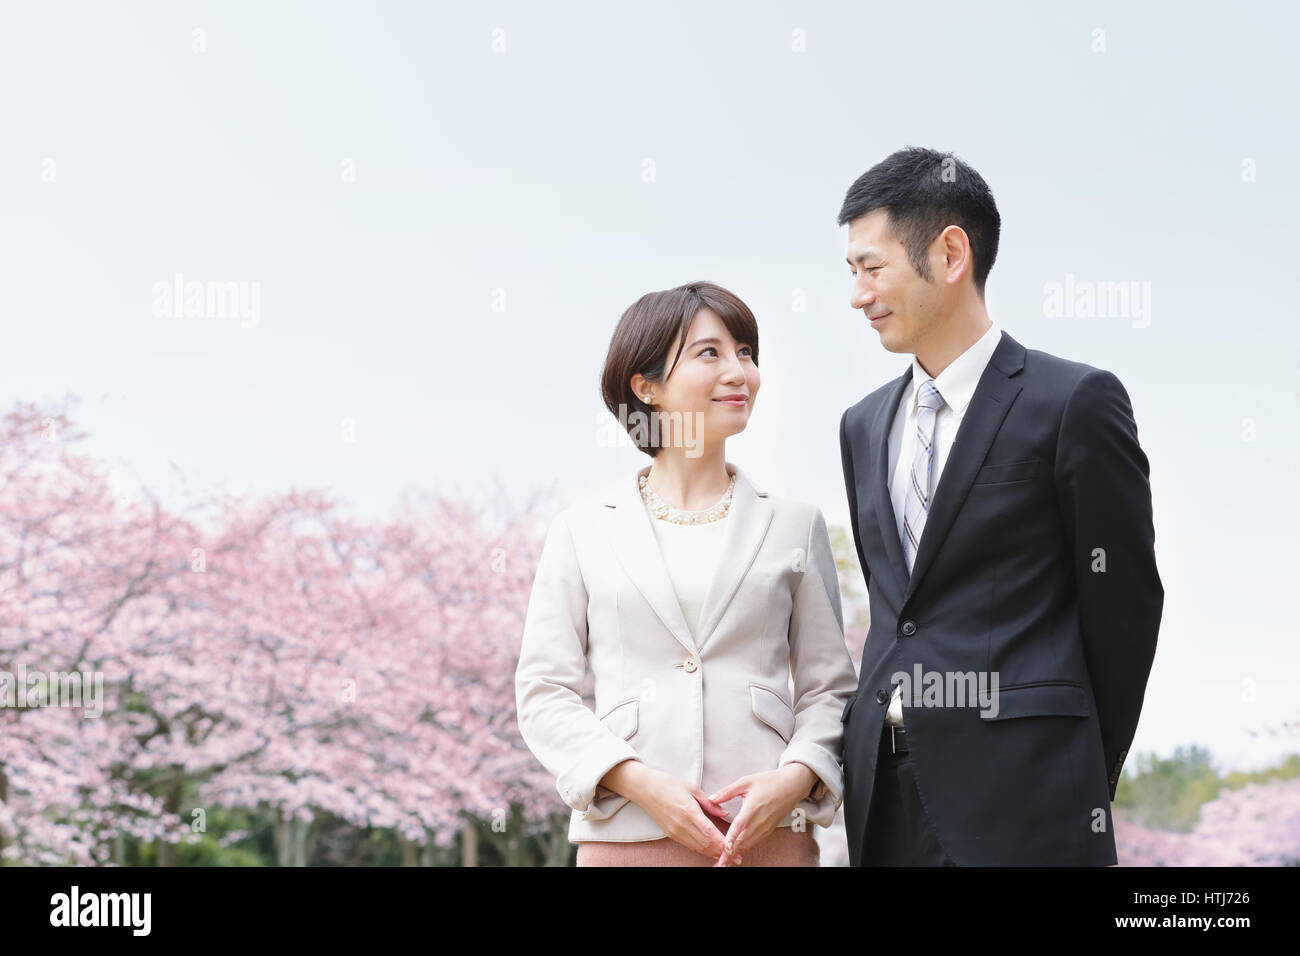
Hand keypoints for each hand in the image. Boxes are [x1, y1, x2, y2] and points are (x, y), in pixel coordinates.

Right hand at [617, 763, 733, 858]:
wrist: (645, 789)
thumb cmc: (669, 784)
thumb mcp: (692, 788)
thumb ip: (710, 803)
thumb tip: (725, 813)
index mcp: (689, 811)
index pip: (710, 833)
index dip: (724, 843)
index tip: (736, 848)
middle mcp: (682, 825)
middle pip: (706, 845)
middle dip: (722, 852)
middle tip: (737, 856)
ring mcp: (675, 832)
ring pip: (698, 848)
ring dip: (713, 854)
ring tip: (728, 856)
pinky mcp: (671, 834)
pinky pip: (690, 846)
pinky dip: (703, 850)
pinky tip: (712, 850)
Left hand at [707, 764, 815, 865]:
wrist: (791, 786)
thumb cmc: (768, 781)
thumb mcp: (745, 781)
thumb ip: (727, 791)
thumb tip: (710, 799)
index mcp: (752, 807)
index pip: (740, 826)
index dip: (732, 838)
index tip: (724, 849)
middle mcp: (759, 821)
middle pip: (743, 841)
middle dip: (730, 853)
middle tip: (719, 864)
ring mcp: (765, 827)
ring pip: (748, 844)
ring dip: (736, 853)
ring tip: (724, 862)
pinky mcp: (768, 830)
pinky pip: (754, 842)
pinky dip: (744, 848)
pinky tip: (735, 852)